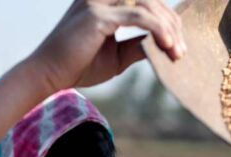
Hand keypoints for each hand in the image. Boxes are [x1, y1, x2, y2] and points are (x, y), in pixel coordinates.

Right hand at [31, 0, 185, 90]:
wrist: (48, 75)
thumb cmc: (78, 66)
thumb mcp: (117, 55)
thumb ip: (138, 45)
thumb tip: (165, 45)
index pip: (145, 0)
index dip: (167, 18)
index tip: (179, 43)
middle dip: (172, 23)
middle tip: (182, 50)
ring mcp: (98, 1)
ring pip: (147, 4)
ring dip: (168, 28)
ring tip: (177, 52)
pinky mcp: (97, 15)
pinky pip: (138, 16)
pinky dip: (157, 30)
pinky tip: (167, 46)